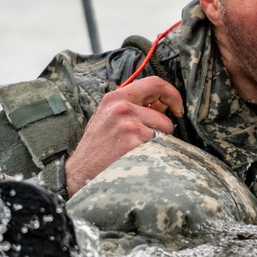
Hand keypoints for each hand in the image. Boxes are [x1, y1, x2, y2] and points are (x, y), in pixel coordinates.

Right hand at [65, 76, 183, 196]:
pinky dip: (152, 155)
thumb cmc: (97, 148)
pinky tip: (135, 160)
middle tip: (153, 139)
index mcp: (115, 98)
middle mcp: (122, 107)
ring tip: (135, 152)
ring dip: (157, 144)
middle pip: (163, 115)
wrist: (80, 174)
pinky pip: (159, 147)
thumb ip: (134, 106)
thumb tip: (164, 102)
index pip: (154, 83)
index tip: (177, 107)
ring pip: (163, 132)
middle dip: (163, 128)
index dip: (172, 94)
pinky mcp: (134, 143)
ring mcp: (129, 125)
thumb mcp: (109, 118)